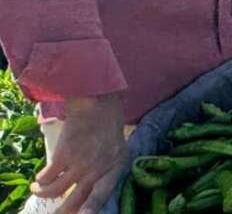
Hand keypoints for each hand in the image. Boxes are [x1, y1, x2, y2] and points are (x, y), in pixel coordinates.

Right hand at [31, 93, 127, 213]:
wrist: (97, 104)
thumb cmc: (107, 128)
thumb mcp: (117, 151)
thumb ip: (106, 171)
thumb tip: (88, 191)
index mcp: (116, 167)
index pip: (104, 194)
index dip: (92, 208)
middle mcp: (99, 168)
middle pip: (78, 198)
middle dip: (64, 211)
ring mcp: (81, 162)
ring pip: (56, 190)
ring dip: (44, 192)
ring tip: (39, 190)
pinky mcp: (64, 155)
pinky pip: (47, 177)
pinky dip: (41, 180)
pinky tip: (40, 178)